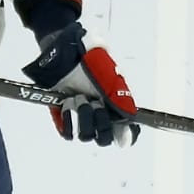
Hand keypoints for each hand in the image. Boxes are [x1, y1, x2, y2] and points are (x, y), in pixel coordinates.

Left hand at [21, 23, 140, 147]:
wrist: (63, 55)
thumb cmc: (89, 60)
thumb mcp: (110, 75)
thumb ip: (120, 94)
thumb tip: (130, 115)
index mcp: (117, 107)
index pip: (126, 132)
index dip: (125, 136)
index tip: (121, 134)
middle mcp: (101, 116)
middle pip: (105, 138)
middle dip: (101, 122)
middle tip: (95, 103)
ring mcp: (82, 119)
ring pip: (87, 135)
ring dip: (82, 115)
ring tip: (78, 97)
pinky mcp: (64, 120)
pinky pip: (67, 133)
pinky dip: (67, 119)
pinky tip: (66, 102)